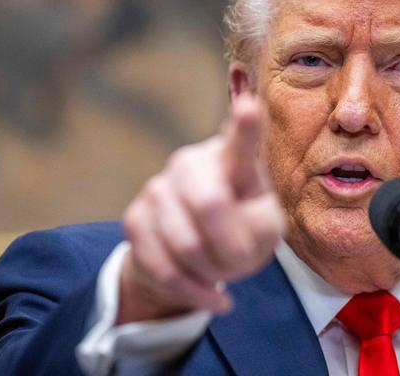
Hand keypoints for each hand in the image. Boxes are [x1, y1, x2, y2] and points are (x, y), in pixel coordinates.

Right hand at [118, 94, 285, 323]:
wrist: (192, 257)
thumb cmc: (240, 233)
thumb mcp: (264, 231)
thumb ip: (259, 226)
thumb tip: (228, 222)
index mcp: (232, 160)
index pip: (240, 142)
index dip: (245, 125)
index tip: (250, 105)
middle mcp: (191, 163)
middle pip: (210, 204)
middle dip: (230, 247)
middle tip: (240, 262)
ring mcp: (159, 187)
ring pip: (187, 244)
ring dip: (212, 272)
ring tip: (220, 272)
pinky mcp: (135, 218)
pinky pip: (164, 266)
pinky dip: (193, 291)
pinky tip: (209, 294)